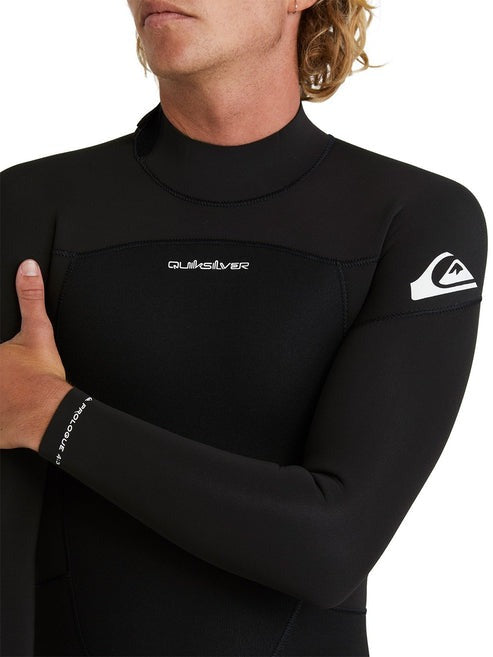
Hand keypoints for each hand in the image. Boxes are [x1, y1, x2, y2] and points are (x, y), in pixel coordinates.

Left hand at [0, 259, 73, 451]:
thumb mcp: (37, 331)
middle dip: (0, 374)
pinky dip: (1, 421)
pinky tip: (9, 414)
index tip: (4, 361)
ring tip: (9, 394)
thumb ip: (30, 298)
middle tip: (10, 379)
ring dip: (0, 395)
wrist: (51, 413)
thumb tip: (27, 269)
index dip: (1, 357)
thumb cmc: (43, 378)